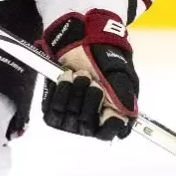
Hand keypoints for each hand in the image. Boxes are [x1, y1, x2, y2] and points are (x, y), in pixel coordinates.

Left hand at [40, 9, 137, 139]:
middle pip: (86, 125)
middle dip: (88, 99)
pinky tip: (65, 77)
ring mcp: (71, 118)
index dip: (106, 125)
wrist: (83, 41)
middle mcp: (91, 122)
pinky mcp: (53, 110)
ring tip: (78, 74)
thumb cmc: (105, 59)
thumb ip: (123, 94)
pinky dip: (59, 90)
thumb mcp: (120, 74)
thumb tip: (124, 115)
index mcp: (111, 116)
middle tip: (90, 79)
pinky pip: (51, 110)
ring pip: (67, 119)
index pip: (107, 134)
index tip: (106, 108)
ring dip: (73, 92)